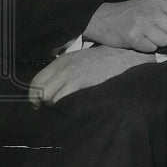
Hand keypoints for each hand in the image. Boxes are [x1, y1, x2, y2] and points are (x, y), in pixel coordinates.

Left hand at [28, 46, 153, 107]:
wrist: (129, 58)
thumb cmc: (108, 61)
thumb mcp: (84, 59)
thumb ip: (67, 70)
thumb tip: (51, 88)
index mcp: (62, 60)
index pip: (36, 82)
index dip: (37, 96)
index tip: (43, 104)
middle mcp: (63, 66)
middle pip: (39, 92)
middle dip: (45, 103)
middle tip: (57, 108)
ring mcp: (71, 74)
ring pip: (50, 99)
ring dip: (57, 106)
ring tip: (70, 106)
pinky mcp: (80, 82)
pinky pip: (62, 101)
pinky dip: (66, 107)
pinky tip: (78, 106)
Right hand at [83, 0, 166, 51]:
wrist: (104, 18)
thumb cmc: (132, 12)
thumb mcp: (153, 4)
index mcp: (157, 1)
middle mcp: (150, 11)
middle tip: (166, 33)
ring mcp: (141, 25)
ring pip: (166, 41)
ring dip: (162, 42)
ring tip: (152, 37)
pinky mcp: (133, 38)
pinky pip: (152, 49)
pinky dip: (150, 48)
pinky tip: (142, 41)